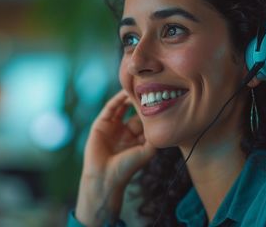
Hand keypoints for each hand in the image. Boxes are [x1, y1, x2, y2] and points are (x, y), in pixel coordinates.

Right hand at [75, 90, 155, 225]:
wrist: (106, 176)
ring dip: (129, 98)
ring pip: (122, 108)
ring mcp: (112, 127)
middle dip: (141, 102)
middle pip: (135, 112)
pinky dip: (117, 99)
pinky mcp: (101, 124)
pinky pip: (110, 108)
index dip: (151, 110)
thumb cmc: (128, 167)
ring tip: (137, 87)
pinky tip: (125, 93)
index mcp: (136, 139)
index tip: (160, 99)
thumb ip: (155, 135)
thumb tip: (164, 120)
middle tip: (150, 89)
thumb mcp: (147, 151)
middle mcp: (125, 132)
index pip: (145, 121)